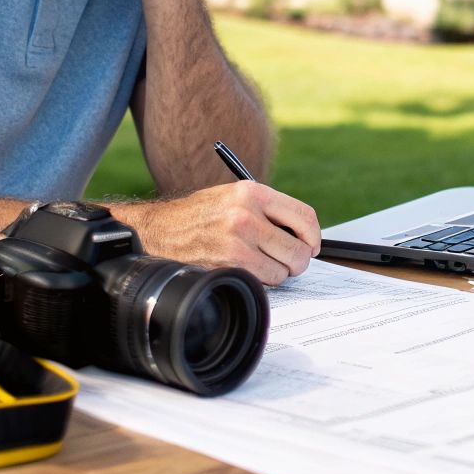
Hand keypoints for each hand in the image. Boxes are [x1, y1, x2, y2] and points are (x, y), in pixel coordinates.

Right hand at [113, 180, 320, 284]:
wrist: (159, 230)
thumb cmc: (201, 215)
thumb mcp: (234, 196)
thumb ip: (268, 209)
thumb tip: (304, 233)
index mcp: (252, 192)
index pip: (304, 216)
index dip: (314, 236)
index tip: (312, 245)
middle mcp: (246, 215)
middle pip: (299, 248)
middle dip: (299, 260)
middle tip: (289, 261)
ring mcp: (236, 242)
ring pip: (284, 269)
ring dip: (278, 272)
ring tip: (261, 262)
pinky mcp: (227, 265)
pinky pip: (265, 281)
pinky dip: (262, 281)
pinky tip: (247, 269)